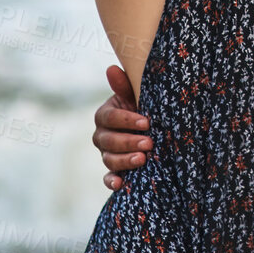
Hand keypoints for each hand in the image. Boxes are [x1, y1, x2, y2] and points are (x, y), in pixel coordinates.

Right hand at [92, 64, 149, 190]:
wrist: (152, 127)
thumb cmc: (143, 107)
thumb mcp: (136, 96)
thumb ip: (124, 86)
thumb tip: (111, 69)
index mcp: (105, 115)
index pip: (110, 117)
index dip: (127, 120)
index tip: (146, 122)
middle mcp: (102, 135)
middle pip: (109, 140)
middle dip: (129, 141)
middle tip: (149, 142)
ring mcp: (106, 153)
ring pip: (109, 159)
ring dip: (124, 160)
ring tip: (143, 159)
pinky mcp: (113, 170)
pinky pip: (108, 178)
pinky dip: (112, 181)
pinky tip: (120, 184)